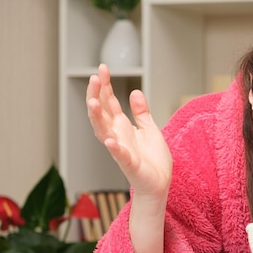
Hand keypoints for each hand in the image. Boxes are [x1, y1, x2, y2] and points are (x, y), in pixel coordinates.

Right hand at [86, 64, 171, 198]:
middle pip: (102, 113)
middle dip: (97, 95)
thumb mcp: (150, 130)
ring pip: (103, 132)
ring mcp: (121, 150)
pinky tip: (110, 140)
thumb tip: (135, 92)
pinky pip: (120, 155)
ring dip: (97, 117)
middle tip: (95, 77)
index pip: (110, 103)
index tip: (102, 68)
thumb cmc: (153, 160)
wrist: (159, 184)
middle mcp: (117, 136)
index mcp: (122, 127)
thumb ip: (141, 113)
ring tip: (93, 101)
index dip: (105, 86)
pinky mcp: (130, 164)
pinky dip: (114, 148)